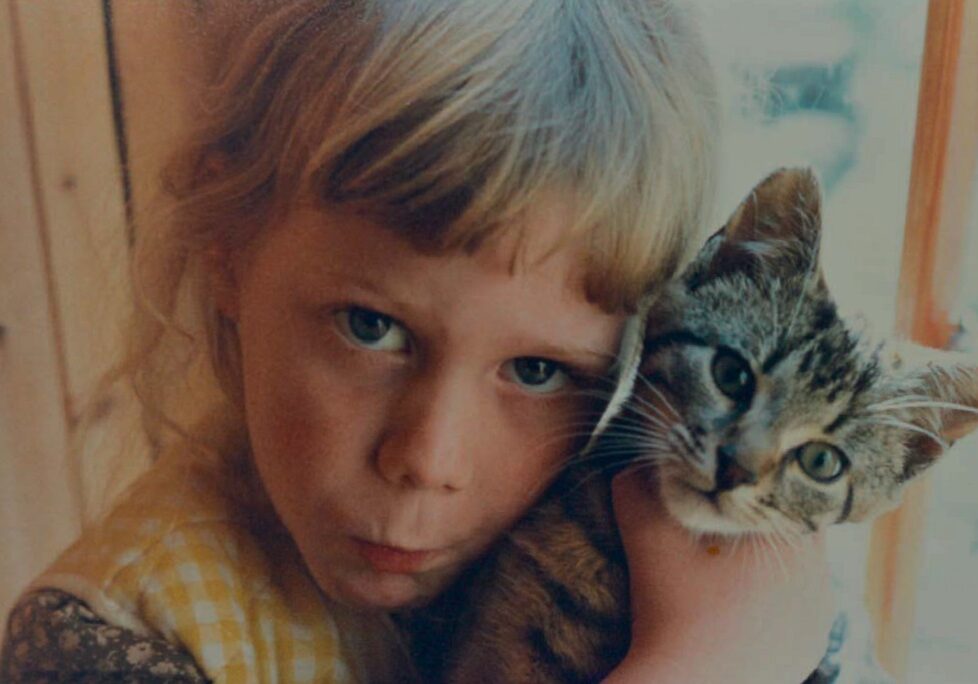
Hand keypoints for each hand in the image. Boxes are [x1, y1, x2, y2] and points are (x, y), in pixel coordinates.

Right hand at [604, 469, 833, 683]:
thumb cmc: (668, 612)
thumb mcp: (646, 537)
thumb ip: (637, 487)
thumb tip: (633, 465)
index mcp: (793, 543)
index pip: (782, 490)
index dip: (750, 481)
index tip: (720, 483)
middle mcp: (820, 581)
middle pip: (791, 529)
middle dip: (755, 521)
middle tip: (715, 521)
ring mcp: (817, 621)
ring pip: (796, 570)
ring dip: (765, 561)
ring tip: (722, 565)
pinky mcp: (806, 651)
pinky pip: (795, 609)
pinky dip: (769, 599)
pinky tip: (733, 603)